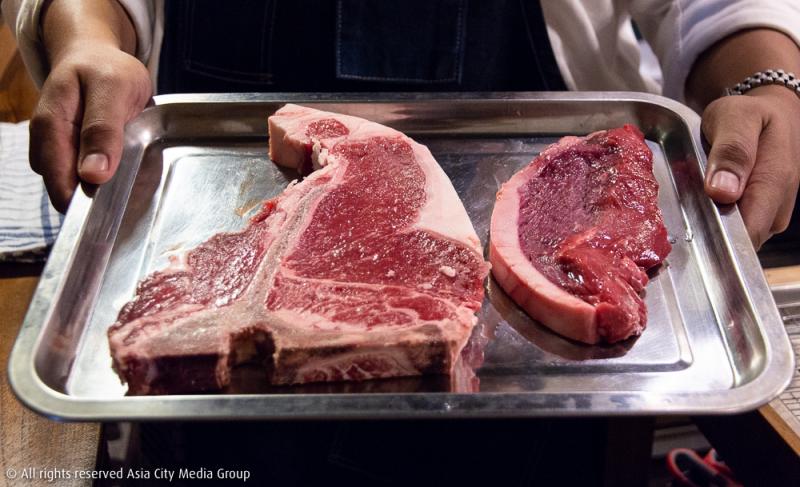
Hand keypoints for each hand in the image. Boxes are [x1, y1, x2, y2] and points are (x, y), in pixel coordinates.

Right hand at [29, 41, 150, 211]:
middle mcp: (46, 143)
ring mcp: (55, 149)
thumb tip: (92, 175)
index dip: (82, 204)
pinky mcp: (68, 153)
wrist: (94, 56)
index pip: (59, 181)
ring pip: (74, 186)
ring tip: (127, 181)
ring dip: (100, 191)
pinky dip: (102, 180)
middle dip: (94, 200)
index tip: (110, 215)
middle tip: (127, 197)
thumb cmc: (105, 69)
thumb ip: (102, 130)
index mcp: (50, 126)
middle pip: (65, 189)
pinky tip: (120, 172)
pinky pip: (83, 178)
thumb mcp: (112, 90)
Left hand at [701, 85, 799, 248]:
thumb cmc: (751, 114)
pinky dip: (718, 220)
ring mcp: (772, 215)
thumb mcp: (736, 118)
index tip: (688, 224)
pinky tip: (706, 201)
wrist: (772, 113)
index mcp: (774, 183)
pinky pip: (736, 229)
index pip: (747, 233)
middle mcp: (777, 208)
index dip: (717, 238)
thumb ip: (731, 151)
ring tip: (695, 197)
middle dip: (710, 231)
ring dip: (712, 225)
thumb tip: (722, 192)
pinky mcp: (763, 217)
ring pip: (736, 238)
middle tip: (685, 204)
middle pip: (739, 241)